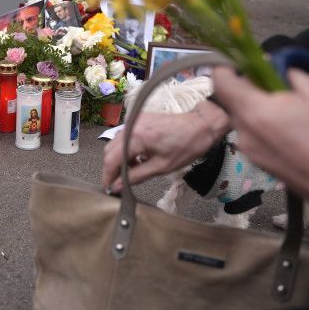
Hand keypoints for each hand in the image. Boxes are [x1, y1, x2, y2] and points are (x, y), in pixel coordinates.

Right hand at [101, 100, 229, 192]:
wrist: (201, 124)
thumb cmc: (186, 146)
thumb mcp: (161, 167)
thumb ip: (135, 177)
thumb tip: (117, 187)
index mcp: (135, 136)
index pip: (111, 160)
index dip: (108, 176)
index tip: (108, 190)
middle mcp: (130, 125)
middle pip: (110, 151)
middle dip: (112, 169)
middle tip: (118, 185)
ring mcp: (134, 120)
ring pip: (116, 144)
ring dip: (119, 159)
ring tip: (131, 173)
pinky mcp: (138, 119)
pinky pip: (125, 137)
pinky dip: (127, 149)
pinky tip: (138, 160)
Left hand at [213, 67, 308, 239]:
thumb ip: (293, 76)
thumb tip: (277, 71)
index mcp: (255, 113)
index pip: (220, 82)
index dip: (229, 67)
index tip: (248, 63)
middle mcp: (245, 136)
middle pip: (234, 102)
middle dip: (253, 89)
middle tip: (283, 84)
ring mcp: (253, 156)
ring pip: (247, 120)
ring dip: (263, 109)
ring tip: (297, 109)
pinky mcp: (264, 168)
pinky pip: (257, 138)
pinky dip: (270, 128)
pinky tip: (299, 131)